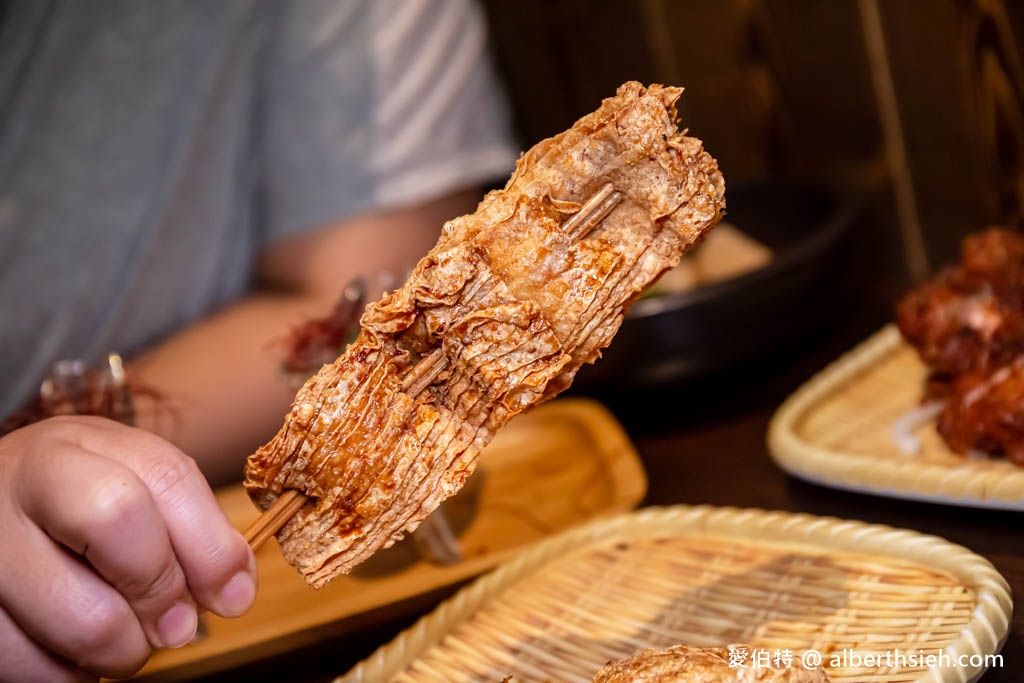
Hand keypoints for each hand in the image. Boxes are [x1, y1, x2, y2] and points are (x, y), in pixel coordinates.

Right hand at [0, 416, 256, 681]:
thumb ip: (189, 525)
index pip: (164, 477)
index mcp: (83, 444)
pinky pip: (32, 665)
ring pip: (81, 617)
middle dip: (164, 590)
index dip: (211, 545)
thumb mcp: (128, 487)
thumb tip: (233, 589)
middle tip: (176, 626)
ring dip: (122, 649)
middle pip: (117, 521)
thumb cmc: (70, 508)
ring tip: (122, 639)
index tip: (234, 597)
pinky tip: (70, 650)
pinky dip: (68, 674)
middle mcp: (24, 479)